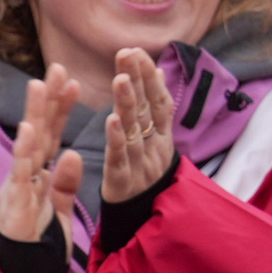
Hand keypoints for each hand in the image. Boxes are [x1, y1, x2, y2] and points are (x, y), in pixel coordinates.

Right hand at [0, 64, 85, 242]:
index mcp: (40, 174)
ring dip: (35, 113)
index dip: (61, 108)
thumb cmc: (39, 242)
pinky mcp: (15, 200)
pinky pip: (21, 172)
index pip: (53, 134)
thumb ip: (65, 181)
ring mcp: (19, 185)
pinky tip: (31, 127)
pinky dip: (26, 149)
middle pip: (40, 130)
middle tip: (58, 67)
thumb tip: (73, 153)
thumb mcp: (59, 206)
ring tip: (41, 84)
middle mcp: (27, 174)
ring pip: (29, 143)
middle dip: (48, 99)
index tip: (72, 81)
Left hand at [103, 49, 177, 202]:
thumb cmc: (145, 176)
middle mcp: (154, 147)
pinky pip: (120, 159)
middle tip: (127, 53)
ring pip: (136, 131)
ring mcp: (141, 164)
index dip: (149, 76)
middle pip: (147, 110)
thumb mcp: (153, 143)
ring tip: (120, 78)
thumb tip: (156, 74)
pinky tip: (110, 119)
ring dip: (128, 103)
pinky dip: (117, 139)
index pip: (157, 101)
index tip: (137, 51)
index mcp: (160, 136)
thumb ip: (153, 111)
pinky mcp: (124, 183)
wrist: (145, 220)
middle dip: (138, 80)